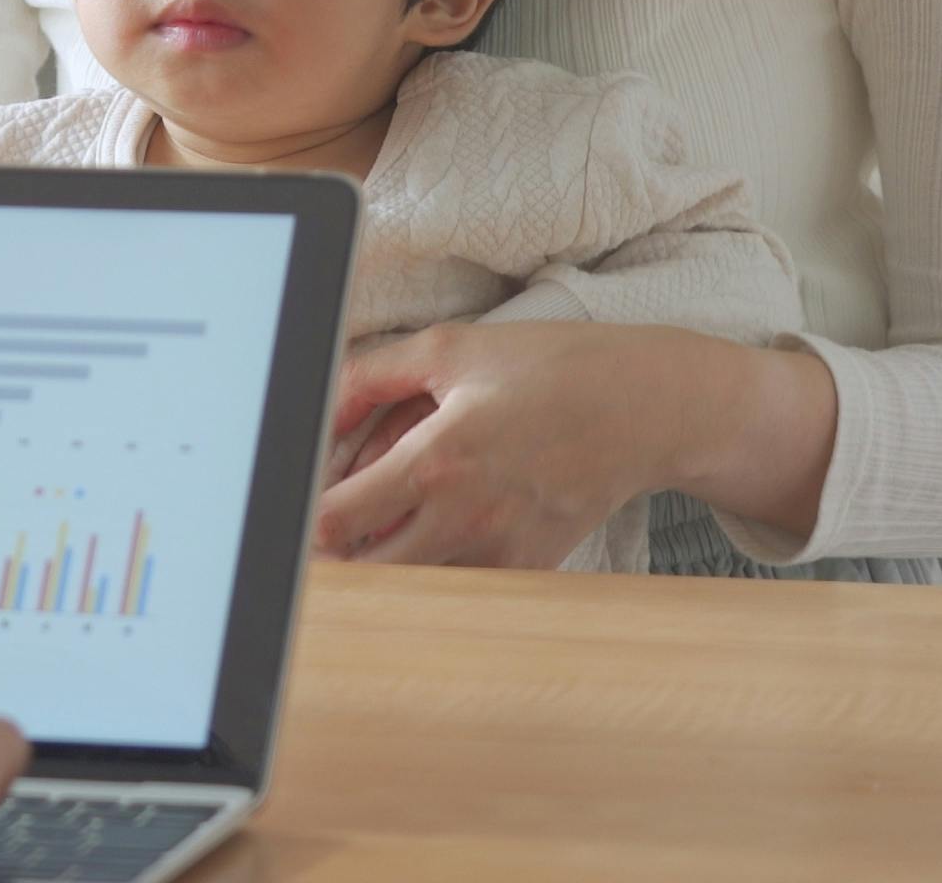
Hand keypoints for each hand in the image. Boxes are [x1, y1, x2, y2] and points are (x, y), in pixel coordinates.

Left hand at [312, 322, 700, 568]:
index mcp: (439, 460)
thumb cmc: (548, 369)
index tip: (297, 507)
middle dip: (336, 557)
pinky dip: (436, 572)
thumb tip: (313, 407)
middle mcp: (467, 518)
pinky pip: (461, 589)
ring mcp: (501, 552)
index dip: (302, 520)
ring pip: (412, 592)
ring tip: (386, 526)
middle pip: (366, 575)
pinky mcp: (529, 570)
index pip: (336, 522)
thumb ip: (368, 376)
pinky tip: (437, 533)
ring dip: (386, 568)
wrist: (644, 407)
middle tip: (331, 528)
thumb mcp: (451, 348)